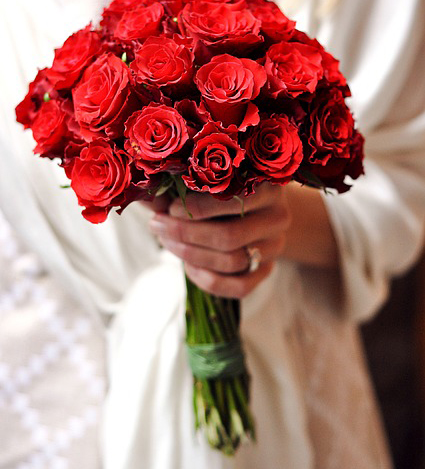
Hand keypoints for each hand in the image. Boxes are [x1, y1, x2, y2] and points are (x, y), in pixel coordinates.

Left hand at [149, 183, 290, 297]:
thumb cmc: (222, 189)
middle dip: (185, 233)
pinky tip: (188, 265)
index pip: (234, 200)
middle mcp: (278, 217)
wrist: (256, 208)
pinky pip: (238, 287)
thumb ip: (179, 187)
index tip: (169, 207)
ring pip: (232, 262)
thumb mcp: (206, 181)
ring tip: (167, 241)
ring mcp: (275, 247)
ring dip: (190, 254)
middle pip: (229, 236)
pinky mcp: (267, 271)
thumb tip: (147, 196)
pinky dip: (207, 279)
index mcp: (268, 186)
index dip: (196, 207)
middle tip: (157, 225)